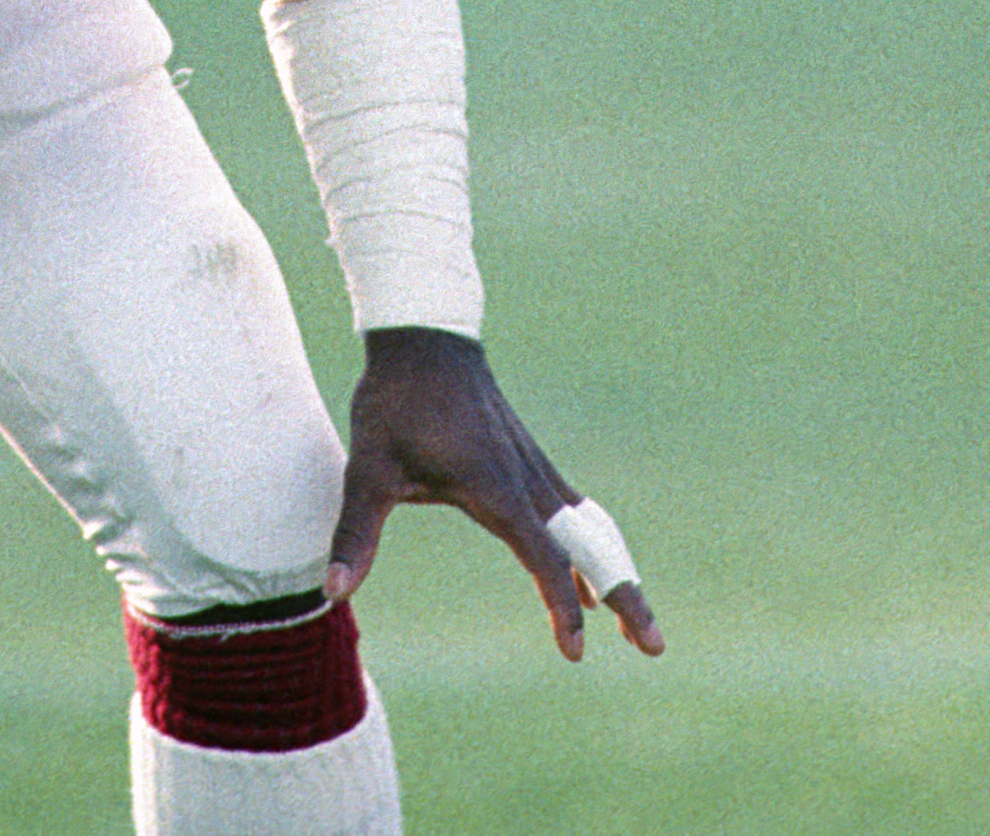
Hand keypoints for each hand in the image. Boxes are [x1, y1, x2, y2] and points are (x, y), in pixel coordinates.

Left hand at [325, 325, 662, 662]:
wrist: (425, 339)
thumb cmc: (395, 403)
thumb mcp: (368, 469)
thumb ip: (356, 533)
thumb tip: (334, 590)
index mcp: (495, 488)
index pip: (542, 558)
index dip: (562, 606)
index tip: (574, 650)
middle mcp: (525, 480)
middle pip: (589, 549)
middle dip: (624, 597)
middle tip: (654, 646)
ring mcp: (533, 467)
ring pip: (588, 531)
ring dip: (614, 576)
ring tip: (633, 625)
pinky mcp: (528, 459)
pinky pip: (572, 511)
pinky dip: (591, 546)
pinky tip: (592, 572)